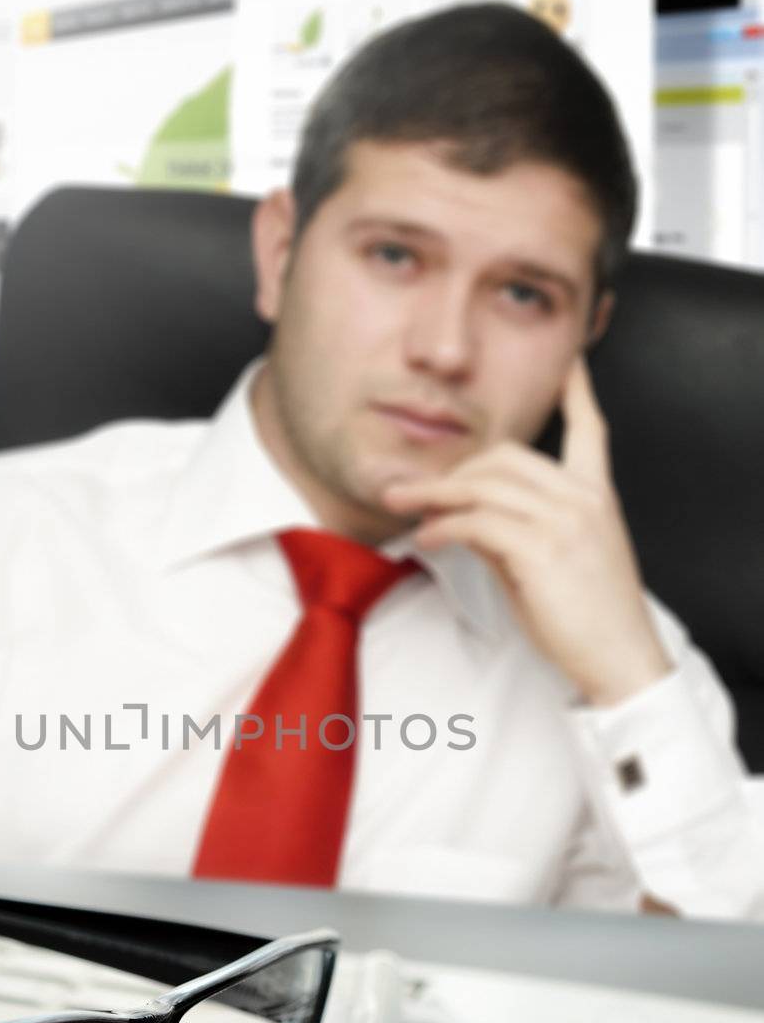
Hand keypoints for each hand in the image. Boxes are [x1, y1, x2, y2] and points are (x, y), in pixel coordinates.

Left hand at [382, 357, 673, 706]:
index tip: (571, 363)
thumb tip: (462, 521)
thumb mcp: (550, 565)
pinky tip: (427, 537)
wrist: (621, 659)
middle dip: (453, 472)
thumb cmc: (587, 620)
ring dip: (435, 495)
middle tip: (411, 489)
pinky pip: (479, 523)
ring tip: (401, 506)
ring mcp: (566, 520)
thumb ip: (513, 533)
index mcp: (596, 496)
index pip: (591, 430)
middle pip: (506, 458)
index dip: (578, 392)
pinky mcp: (544, 549)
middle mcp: (584, 498)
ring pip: (486, 486)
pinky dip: (445, 526)